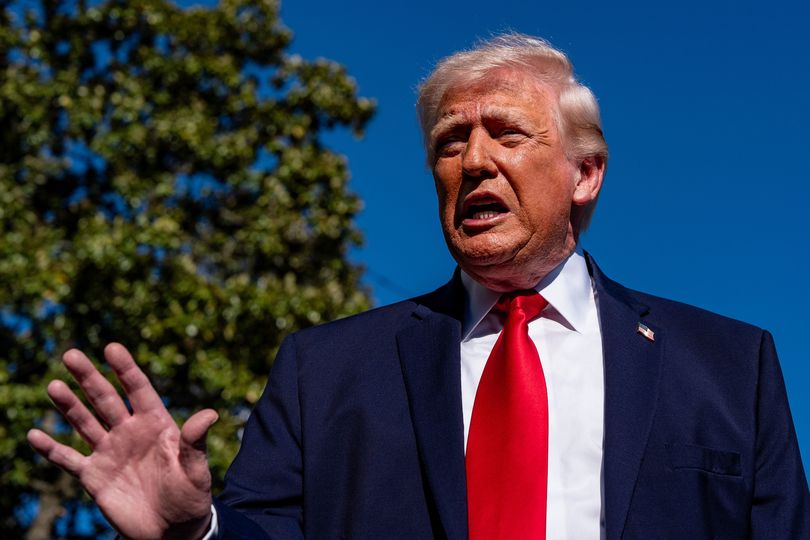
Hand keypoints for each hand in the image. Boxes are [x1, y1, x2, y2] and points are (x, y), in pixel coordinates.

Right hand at [27, 343, 216, 539]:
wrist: (172, 530)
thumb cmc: (190, 496)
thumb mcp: (196, 469)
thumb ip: (195, 442)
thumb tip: (211, 414)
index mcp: (156, 424)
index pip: (139, 389)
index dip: (125, 368)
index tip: (111, 347)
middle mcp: (130, 432)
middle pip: (105, 399)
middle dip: (89, 377)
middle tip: (71, 354)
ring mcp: (110, 452)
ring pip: (84, 422)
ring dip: (68, 405)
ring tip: (53, 386)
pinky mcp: (94, 476)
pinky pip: (68, 459)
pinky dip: (51, 448)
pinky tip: (33, 434)